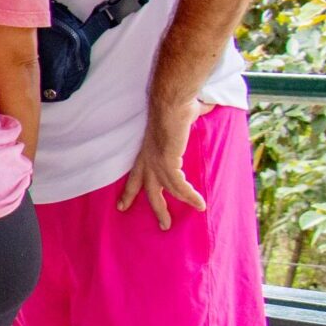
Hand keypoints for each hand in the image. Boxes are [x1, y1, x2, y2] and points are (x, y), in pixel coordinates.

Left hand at [118, 100, 209, 229]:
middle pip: (145, 189)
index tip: (122, 205)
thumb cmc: (178, 104)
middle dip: (152, 208)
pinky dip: (189, 196)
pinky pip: (178, 186)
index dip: (129, 190)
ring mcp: (156, 162)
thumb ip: (193, 114)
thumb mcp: (184, 114)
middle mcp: (148, 158)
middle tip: (161, 225)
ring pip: (164, 191)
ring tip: (184, 216)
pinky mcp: (167, 163)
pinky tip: (199, 204)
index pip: (134, 174)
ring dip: (175, 206)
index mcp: (147, 150)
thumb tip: (204, 104)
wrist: (173, 100)